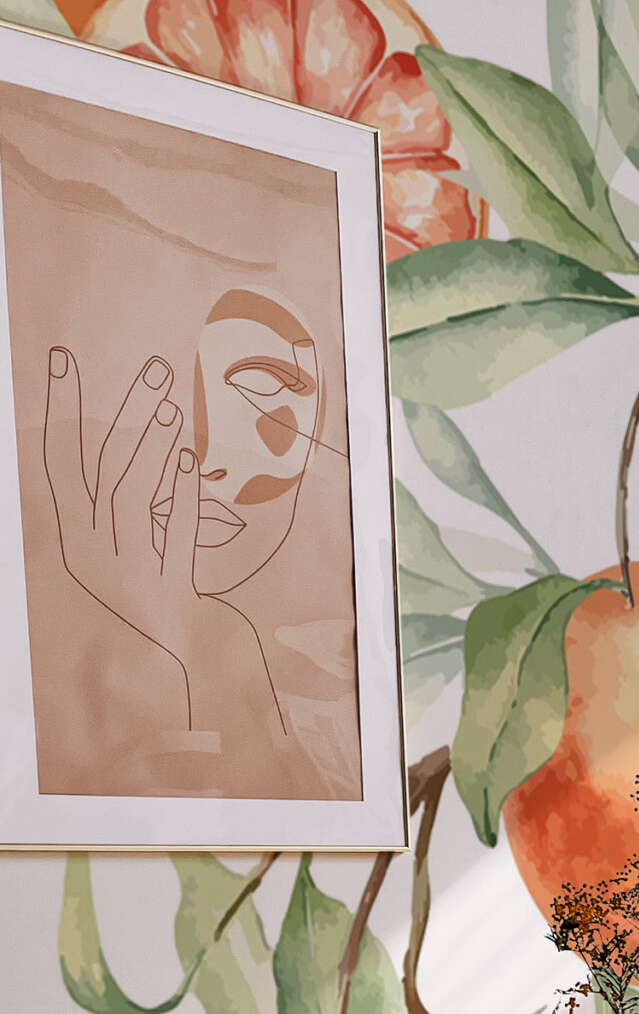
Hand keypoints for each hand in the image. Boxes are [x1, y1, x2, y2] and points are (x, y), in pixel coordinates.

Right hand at [43, 347, 286, 744]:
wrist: (203, 656)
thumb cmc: (170, 589)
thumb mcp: (135, 542)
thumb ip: (125, 496)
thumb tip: (141, 421)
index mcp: (77, 540)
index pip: (59, 463)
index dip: (59, 410)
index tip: (63, 358)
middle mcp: (93, 556)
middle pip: (101, 472)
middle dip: (123, 415)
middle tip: (155, 369)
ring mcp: (129, 576)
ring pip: (130, 499)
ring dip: (149, 448)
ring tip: (171, 406)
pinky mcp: (169, 594)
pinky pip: (172, 536)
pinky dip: (179, 498)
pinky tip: (188, 462)